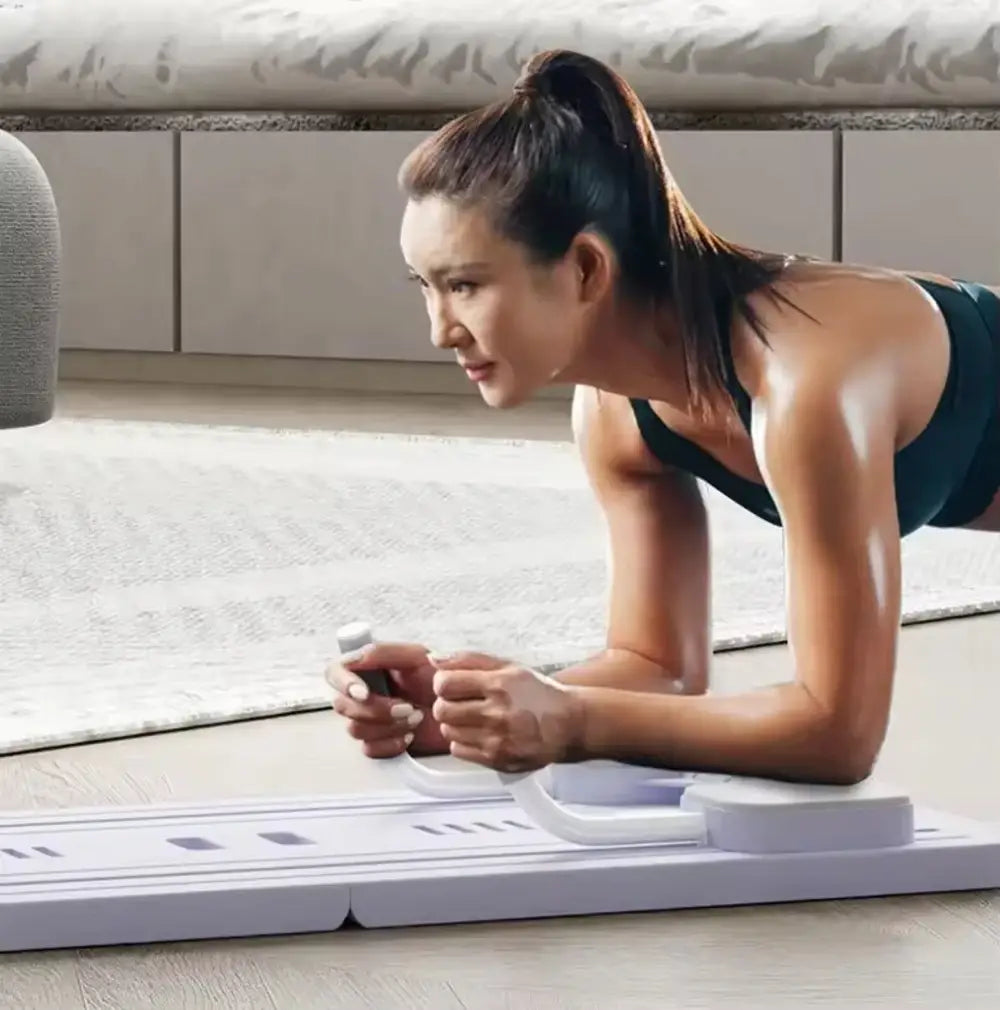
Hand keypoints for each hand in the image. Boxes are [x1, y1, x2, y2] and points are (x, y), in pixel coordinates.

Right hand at [326, 640, 444, 758]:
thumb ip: (386, 652)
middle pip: (342, 706)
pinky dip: (391, 744)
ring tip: (415, 718)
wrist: (461, 710)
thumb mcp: (418, 656)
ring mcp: (368, 719)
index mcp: (367, 669)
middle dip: (376, 710)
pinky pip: (369, 749)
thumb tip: (359, 656)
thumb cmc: (441, 680)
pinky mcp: (377, 741)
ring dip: (387, 726)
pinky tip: (409, 736)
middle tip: (407, 707)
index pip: (335, 673)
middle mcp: (363, 693)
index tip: (364, 692)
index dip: (344, 684)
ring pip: (355, 729)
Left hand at [429, 653, 583, 772]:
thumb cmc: (538, 694)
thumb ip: (469, 660)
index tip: (452, 685)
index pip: (445, 684)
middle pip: (442, 710)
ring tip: (473, 718)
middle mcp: (497, 713)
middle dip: (446, 704)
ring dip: (454, 723)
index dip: (443, 683)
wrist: (568, 724)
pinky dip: (463, 741)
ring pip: (448, 731)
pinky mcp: (497, 760)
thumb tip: (434, 660)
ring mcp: (497, 739)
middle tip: (460, 703)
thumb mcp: (508, 667)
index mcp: (499, 685)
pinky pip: (458, 750)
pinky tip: (479, 733)